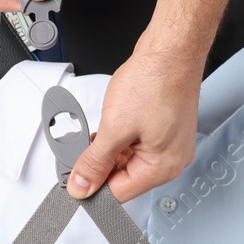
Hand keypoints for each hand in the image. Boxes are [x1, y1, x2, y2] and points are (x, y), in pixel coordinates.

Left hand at [66, 38, 201, 202]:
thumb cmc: (155, 81)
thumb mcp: (114, 128)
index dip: (92, 188)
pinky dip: (114, 139)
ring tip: (91, 134)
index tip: (72, 181)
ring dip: (104, 151)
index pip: (119, 194)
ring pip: (124, 160)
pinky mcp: (160, 129)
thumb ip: (94, 162)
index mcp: (163, 167)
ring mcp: (166, 143)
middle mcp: (169, 159)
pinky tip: (104, 128)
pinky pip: (131, 144)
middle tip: (76, 152)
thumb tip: (81, 187)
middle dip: (97, 166)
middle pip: (122, 178)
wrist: (171, 49)